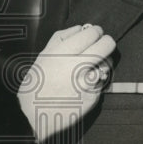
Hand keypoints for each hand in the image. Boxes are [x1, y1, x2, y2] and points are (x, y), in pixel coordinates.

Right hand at [17, 24, 115, 141]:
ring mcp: (88, 82)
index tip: (94, 33)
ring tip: (92, 65)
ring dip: (104, 61)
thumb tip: (81, 27)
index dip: (96, 31)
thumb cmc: (37, 84)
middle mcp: (77, 65)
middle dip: (106, 42)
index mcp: (63, 53)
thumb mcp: (43, 56)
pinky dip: (97, 80)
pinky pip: (102, 81)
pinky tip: (85, 83)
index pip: (92, 33)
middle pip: (107, 44)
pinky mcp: (94, 97)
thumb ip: (62, 38)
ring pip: (108, 63)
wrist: (34, 116)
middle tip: (101, 43)